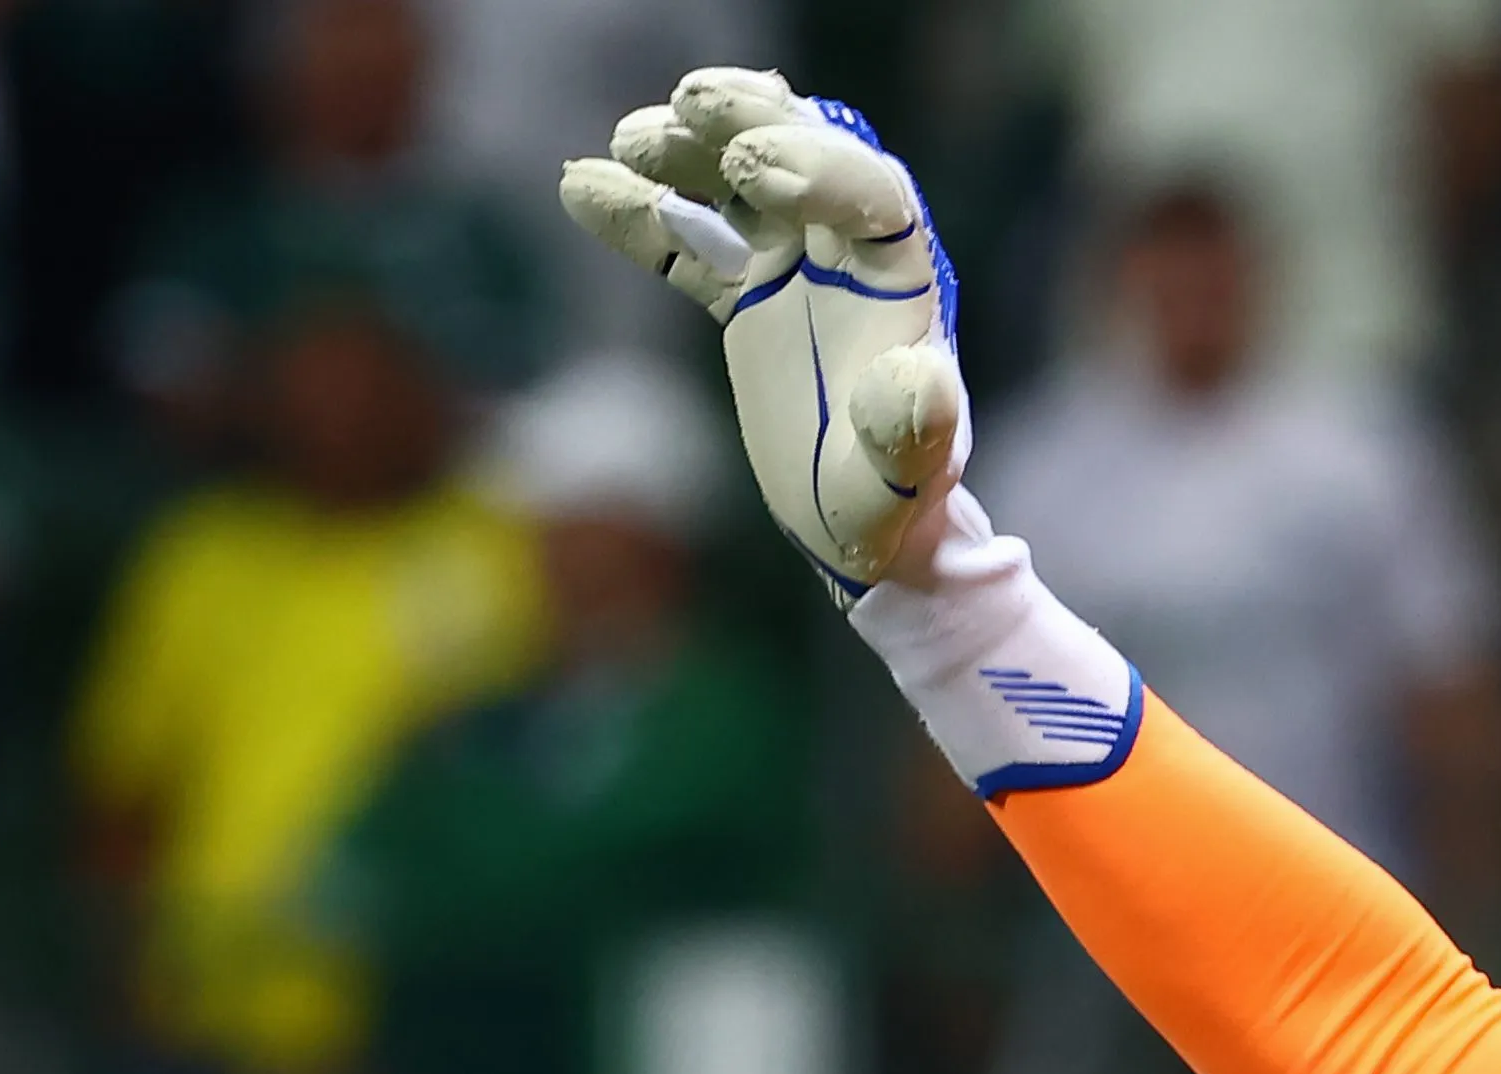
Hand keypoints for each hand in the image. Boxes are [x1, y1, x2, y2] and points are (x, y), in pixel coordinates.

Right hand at [560, 71, 1140, 796]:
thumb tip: (920, 378)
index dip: (817, 165)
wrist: (857, 536)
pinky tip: (580, 188)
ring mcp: (793, 269)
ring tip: (628, 142)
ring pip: (738, 184)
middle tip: (687, 110)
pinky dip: (638, 215)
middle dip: (748, 124)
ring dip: (686, 153)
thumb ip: (911, 430)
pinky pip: (686, 242)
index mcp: (901, 284)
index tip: (752, 166)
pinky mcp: (744, 297)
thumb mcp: (901, 480)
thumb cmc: (890, 510)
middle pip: (803, 158)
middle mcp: (848, 259)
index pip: (872, 194)